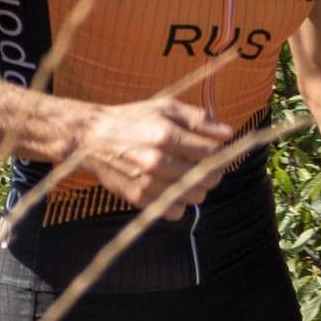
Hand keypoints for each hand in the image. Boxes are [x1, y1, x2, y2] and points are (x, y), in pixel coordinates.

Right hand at [55, 91, 248, 220]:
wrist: (92, 138)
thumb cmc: (133, 120)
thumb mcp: (166, 108)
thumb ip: (199, 119)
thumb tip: (228, 133)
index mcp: (167, 135)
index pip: (214, 154)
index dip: (222, 153)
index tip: (216, 152)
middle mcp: (158, 160)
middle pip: (208, 178)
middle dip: (213, 172)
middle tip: (205, 166)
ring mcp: (148, 182)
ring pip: (195, 197)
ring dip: (198, 189)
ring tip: (188, 176)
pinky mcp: (139, 197)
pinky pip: (175, 212)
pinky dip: (179, 203)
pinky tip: (172, 189)